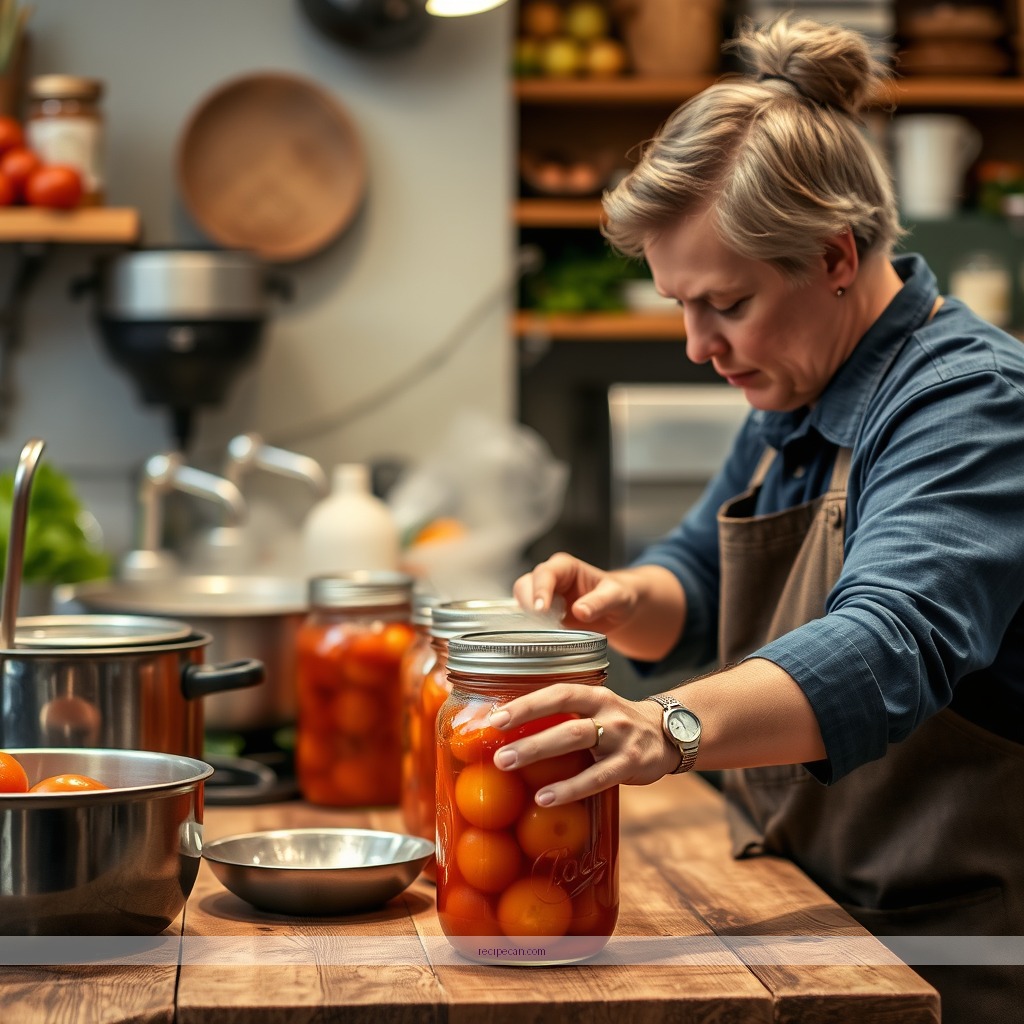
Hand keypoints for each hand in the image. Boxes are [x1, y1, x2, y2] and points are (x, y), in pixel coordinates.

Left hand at [488, 682, 677, 805]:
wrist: (666, 735)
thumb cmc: (616, 724)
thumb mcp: (595, 710)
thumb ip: (564, 716)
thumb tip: (510, 730)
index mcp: (594, 695)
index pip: (558, 693)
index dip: (527, 704)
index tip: (497, 718)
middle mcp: (608, 712)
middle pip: (565, 720)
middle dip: (529, 736)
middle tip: (499, 753)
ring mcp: (621, 737)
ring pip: (578, 742)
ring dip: (541, 755)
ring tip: (511, 768)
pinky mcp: (631, 764)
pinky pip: (597, 778)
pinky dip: (569, 789)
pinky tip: (545, 799)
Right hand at [514, 553, 685, 660]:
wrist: (617, 610)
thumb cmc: (618, 597)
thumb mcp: (617, 597)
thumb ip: (600, 602)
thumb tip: (580, 611)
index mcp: (565, 567)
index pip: (545, 573)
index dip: (540, 590)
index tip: (542, 610)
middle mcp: (550, 578)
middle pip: (525, 585)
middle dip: (529, 604)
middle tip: (542, 624)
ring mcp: (543, 596)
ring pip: (522, 601)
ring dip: (528, 616)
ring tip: (546, 631)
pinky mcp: (542, 614)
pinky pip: (527, 618)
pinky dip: (530, 627)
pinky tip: (543, 637)